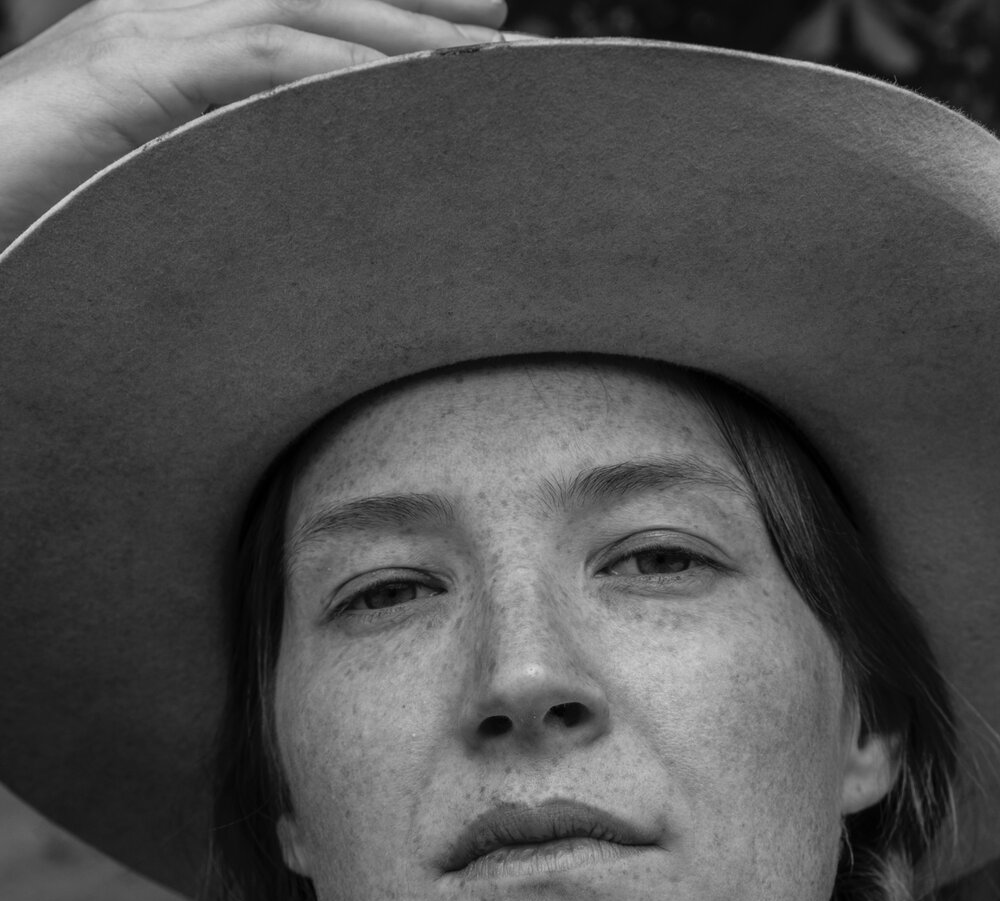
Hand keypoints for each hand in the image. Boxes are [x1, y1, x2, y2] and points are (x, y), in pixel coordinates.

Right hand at [0, 0, 506, 248]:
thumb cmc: (28, 194)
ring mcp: (148, 32)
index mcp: (161, 29)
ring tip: (477, 58)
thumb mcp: (131, 167)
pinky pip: (255, 61)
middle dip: (410, 5)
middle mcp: (162, 11)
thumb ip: (197, 158)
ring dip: (395, 37)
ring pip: (301, 17)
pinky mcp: (135, 74)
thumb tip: (258, 196)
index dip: (376, 11)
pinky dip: (330, 71)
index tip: (455, 26)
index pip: (289, 6)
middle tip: (495, 20)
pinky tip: (394, 90)